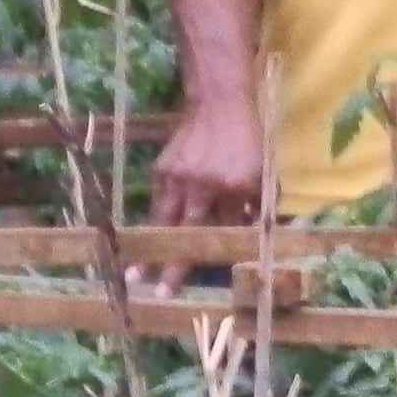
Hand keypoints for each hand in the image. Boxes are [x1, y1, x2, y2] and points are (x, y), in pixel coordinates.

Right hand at [145, 99, 269, 285]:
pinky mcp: (163, 169)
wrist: (219, 103)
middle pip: (188, 233)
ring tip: (133, 274)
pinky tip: (145, 238)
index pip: (225, 230)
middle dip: (173, 266)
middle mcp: (204, 185)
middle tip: (159, 293)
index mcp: (235, 186)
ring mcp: (179, 178)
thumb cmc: (249, 139)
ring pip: (164, 220)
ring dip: (150, 249)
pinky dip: (156, 220)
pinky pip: (159, 201)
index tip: (209, 280)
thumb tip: (255, 234)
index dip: (216, 256)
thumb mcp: (263, 172)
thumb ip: (258, 204)